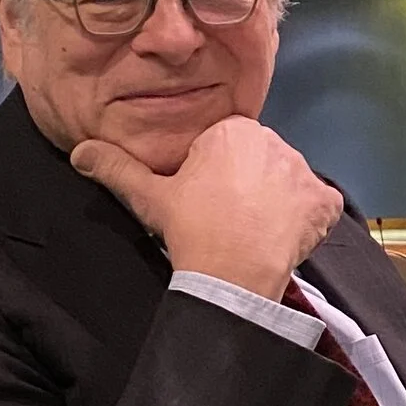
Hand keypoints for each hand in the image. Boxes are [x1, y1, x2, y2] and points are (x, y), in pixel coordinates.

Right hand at [74, 116, 341, 298]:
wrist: (231, 274)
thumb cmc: (191, 229)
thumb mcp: (148, 196)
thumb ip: (116, 168)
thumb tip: (80, 150)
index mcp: (234, 130)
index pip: (225, 146)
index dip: (212, 174)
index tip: (204, 199)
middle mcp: (275, 141)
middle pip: (259, 160)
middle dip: (246, 182)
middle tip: (226, 215)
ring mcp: (305, 172)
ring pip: (287, 181)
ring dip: (275, 200)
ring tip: (251, 229)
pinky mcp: (325, 202)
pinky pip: (318, 206)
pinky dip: (306, 220)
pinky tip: (282, 236)